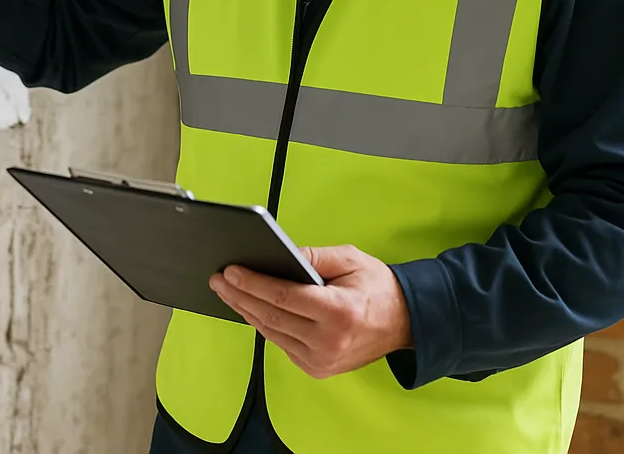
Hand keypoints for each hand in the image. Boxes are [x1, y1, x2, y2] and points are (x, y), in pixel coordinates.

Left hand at [209, 244, 412, 379]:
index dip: (252, 283)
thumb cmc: (377, 287)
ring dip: (245, 311)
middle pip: (271, 316)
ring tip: (227, 292)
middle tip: (219, 279)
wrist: (405, 323)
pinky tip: (250, 308)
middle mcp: (328, 341)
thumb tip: (281, 254)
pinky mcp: (317, 368)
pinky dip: (264, 325)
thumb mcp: (350, 259)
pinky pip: (281, 344)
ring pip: (271, 333)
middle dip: (240, 296)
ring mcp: (322, 360)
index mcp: (338, 311)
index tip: (230, 271)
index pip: (283, 297)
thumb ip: (314, 256)